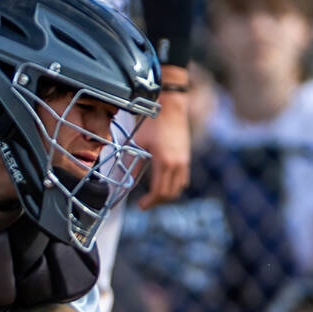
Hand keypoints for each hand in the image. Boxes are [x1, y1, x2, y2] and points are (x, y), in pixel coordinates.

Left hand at [136, 88, 189, 209]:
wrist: (171, 106)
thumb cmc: (152, 122)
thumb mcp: (138, 144)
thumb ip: (132, 165)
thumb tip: (125, 181)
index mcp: (164, 162)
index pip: (159, 192)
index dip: (150, 202)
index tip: (141, 206)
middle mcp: (177, 164)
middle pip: (170, 194)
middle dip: (157, 201)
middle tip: (146, 203)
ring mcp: (184, 161)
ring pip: (178, 188)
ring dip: (166, 195)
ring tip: (154, 195)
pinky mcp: (186, 157)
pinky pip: (183, 179)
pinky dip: (174, 186)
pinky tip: (164, 183)